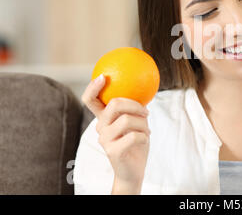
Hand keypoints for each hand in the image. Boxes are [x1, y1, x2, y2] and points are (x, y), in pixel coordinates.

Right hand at [81, 74, 150, 192]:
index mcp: (103, 119)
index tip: (102, 77)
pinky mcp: (112, 151)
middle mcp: (100, 127)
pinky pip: (134, 135)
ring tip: (147, 130)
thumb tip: (144, 87)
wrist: (133, 170)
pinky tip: (145, 139)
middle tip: (146, 111)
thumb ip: (133, 109)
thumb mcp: (135, 123)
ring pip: (127, 120)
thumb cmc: (136, 143)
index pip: (90, 100)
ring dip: (144, 124)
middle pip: (114, 104)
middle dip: (134, 104)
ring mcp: (104, 139)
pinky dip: (144, 136)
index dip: (93, 87)